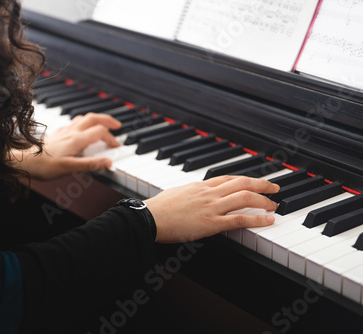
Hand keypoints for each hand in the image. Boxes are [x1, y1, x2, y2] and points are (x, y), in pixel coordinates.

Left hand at [13, 113, 121, 180]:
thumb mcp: (69, 168)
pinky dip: (83, 123)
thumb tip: (108, 162)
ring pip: (83, 118)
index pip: (100, 132)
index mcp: (76, 139)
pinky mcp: (58, 134)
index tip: (116, 147)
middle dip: (107, 120)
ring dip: (96, 119)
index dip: (111, 138)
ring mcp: (64, 131)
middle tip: (117, 125)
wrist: (25, 161)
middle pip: (94, 118)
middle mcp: (71, 132)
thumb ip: (90, 164)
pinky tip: (81, 129)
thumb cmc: (44, 166)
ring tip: (103, 124)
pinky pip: (74, 123)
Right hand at [144, 175, 279, 242]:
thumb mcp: (176, 193)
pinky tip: (268, 220)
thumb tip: (195, 194)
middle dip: (261, 184)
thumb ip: (190, 193)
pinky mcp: (211, 223)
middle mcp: (209, 193)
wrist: (150, 218)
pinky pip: (239, 219)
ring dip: (263, 200)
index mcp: (200, 186)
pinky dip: (257, 219)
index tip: (255, 181)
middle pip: (241, 183)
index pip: (228, 178)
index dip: (245, 179)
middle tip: (275, 187)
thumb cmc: (158, 208)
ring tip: (274, 204)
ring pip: (244, 198)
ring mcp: (211, 207)